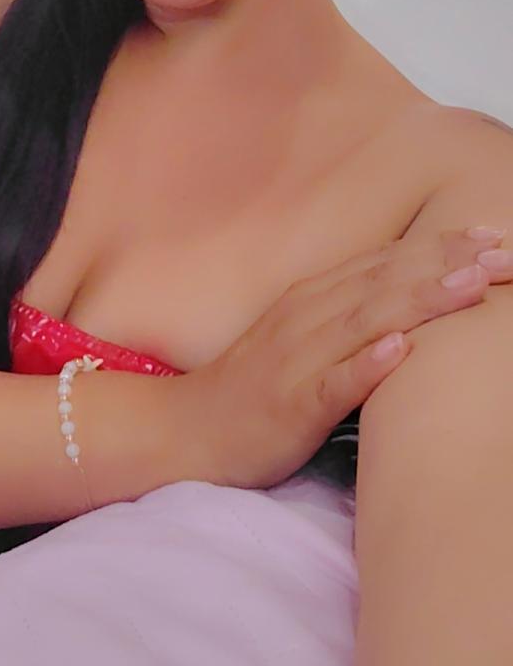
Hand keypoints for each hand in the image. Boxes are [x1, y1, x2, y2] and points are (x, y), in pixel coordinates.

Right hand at [185, 226, 512, 489]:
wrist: (184, 430)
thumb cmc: (251, 389)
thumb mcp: (301, 338)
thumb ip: (348, 314)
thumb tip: (409, 300)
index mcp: (313, 299)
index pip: (386, 264)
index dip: (441, 248)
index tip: (493, 235)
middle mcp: (307, 318)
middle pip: (386, 282)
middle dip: (449, 264)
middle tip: (505, 251)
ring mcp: (297, 360)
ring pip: (366, 322)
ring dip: (421, 300)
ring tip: (471, 285)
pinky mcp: (290, 407)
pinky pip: (331, 384)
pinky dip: (365, 365)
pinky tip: (399, 351)